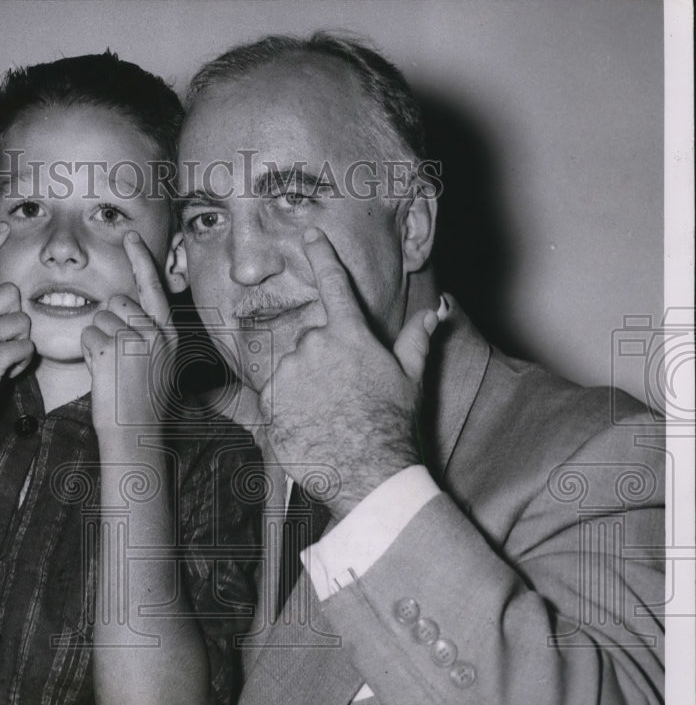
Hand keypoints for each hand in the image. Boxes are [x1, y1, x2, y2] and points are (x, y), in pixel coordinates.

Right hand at [0, 223, 34, 440]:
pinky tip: (4, 375)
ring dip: (21, 343)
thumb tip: (6, 309)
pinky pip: (26, 348)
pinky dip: (22, 364)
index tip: (2, 225)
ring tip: (2, 363)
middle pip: (10, 293)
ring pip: (22, 320)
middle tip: (4, 343)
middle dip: (17, 317)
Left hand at [81, 231, 177, 434]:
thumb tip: (127, 310)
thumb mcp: (159, 363)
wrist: (135, 433)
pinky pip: (87, 334)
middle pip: (118, 301)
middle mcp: (155, 332)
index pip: (152, 286)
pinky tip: (101, 371)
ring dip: (97, 339)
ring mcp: (134, 340)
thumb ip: (149, 334)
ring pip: (99, 318)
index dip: (139, 258)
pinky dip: (87, 351)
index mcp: (169, 333)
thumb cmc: (142, 403)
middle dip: (110, 321)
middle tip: (118, 356)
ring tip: (112, 368)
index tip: (130, 235)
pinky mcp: (110, 350)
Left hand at [260, 227, 442, 519]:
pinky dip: (286, 403)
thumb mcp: (410, 378)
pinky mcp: (269, 398)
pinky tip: (308, 421)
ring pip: (291, 365)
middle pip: (311, 338)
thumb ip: (417, 338)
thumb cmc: (392, 423)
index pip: (333, 282)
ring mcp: (289, 370)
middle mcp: (314, 344)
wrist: (367, 470)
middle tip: (343, 391)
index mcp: (349, 333)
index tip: (310, 234)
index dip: (321, 254)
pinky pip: (274, 391)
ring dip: (303, 381)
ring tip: (326, 412)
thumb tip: (436, 309)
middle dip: (323, 358)